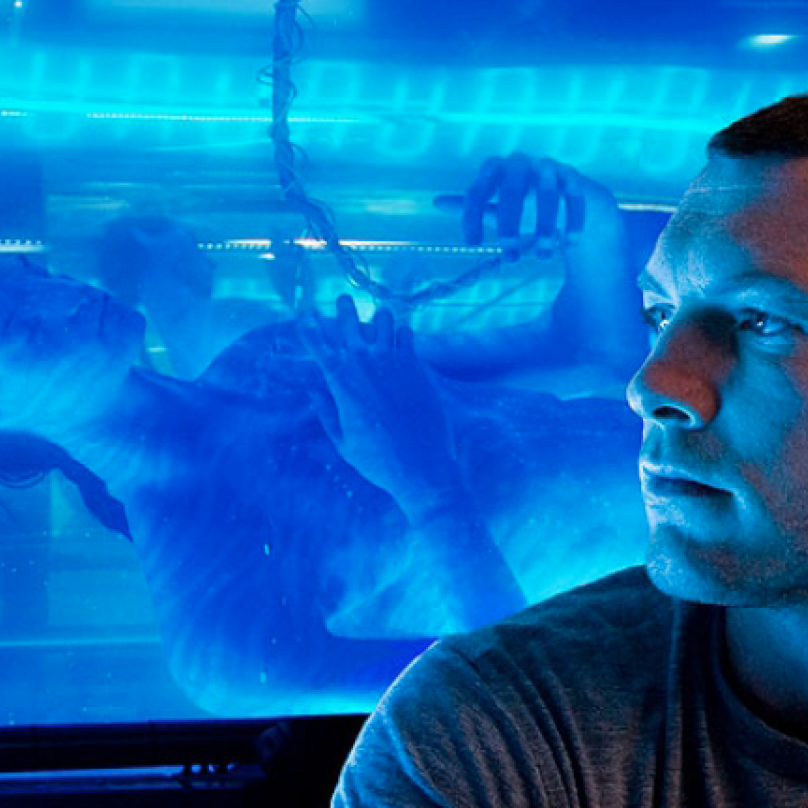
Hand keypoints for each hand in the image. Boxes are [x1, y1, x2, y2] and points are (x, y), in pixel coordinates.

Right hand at [297, 296, 462, 516]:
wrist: (422, 465)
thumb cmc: (379, 460)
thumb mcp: (343, 443)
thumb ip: (327, 414)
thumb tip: (314, 392)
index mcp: (341, 383)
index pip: (319, 346)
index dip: (309, 327)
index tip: (304, 313)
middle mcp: (364, 365)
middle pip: (349, 324)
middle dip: (344, 309)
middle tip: (343, 299)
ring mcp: (392, 362)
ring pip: (382, 320)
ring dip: (378, 317)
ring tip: (379, 316)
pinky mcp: (416, 366)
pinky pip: (407, 335)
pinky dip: (402, 332)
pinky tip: (401, 335)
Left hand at [434, 152, 620, 261]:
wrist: (565, 194)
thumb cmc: (523, 204)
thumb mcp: (495, 206)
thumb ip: (470, 206)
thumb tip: (436, 201)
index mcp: (495, 170)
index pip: (478, 191)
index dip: (472, 217)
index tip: (473, 245)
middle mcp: (521, 164)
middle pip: (513, 187)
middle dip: (510, 221)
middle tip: (509, 253)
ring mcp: (549, 168)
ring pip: (547, 193)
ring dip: (545, 227)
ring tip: (543, 257)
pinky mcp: (574, 179)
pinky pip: (574, 197)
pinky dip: (573, 221)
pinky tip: (570, 245)